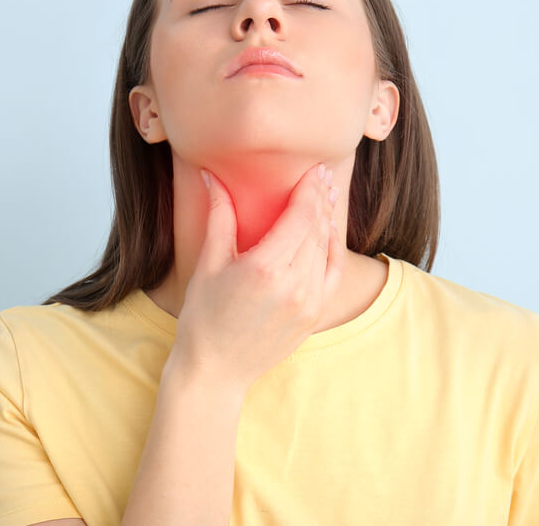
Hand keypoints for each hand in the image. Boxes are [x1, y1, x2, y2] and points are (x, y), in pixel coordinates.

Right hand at [170, 163, 344, 393]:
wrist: (215, 369)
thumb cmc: (204, 316)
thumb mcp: (208, 263)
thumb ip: (219, 216)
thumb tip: (211, 176)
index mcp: (265, 268)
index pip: (299, 216)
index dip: (310, 190)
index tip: (314, 170)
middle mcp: (293, 284)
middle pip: (316, 229)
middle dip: (321, 199)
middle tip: (323, 176)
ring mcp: (308, 302)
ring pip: (327, 250)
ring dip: (328, 221)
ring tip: (327, 198)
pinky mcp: (314, 315)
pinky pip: (333, 274)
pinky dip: (334, 250)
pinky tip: (329, 233)